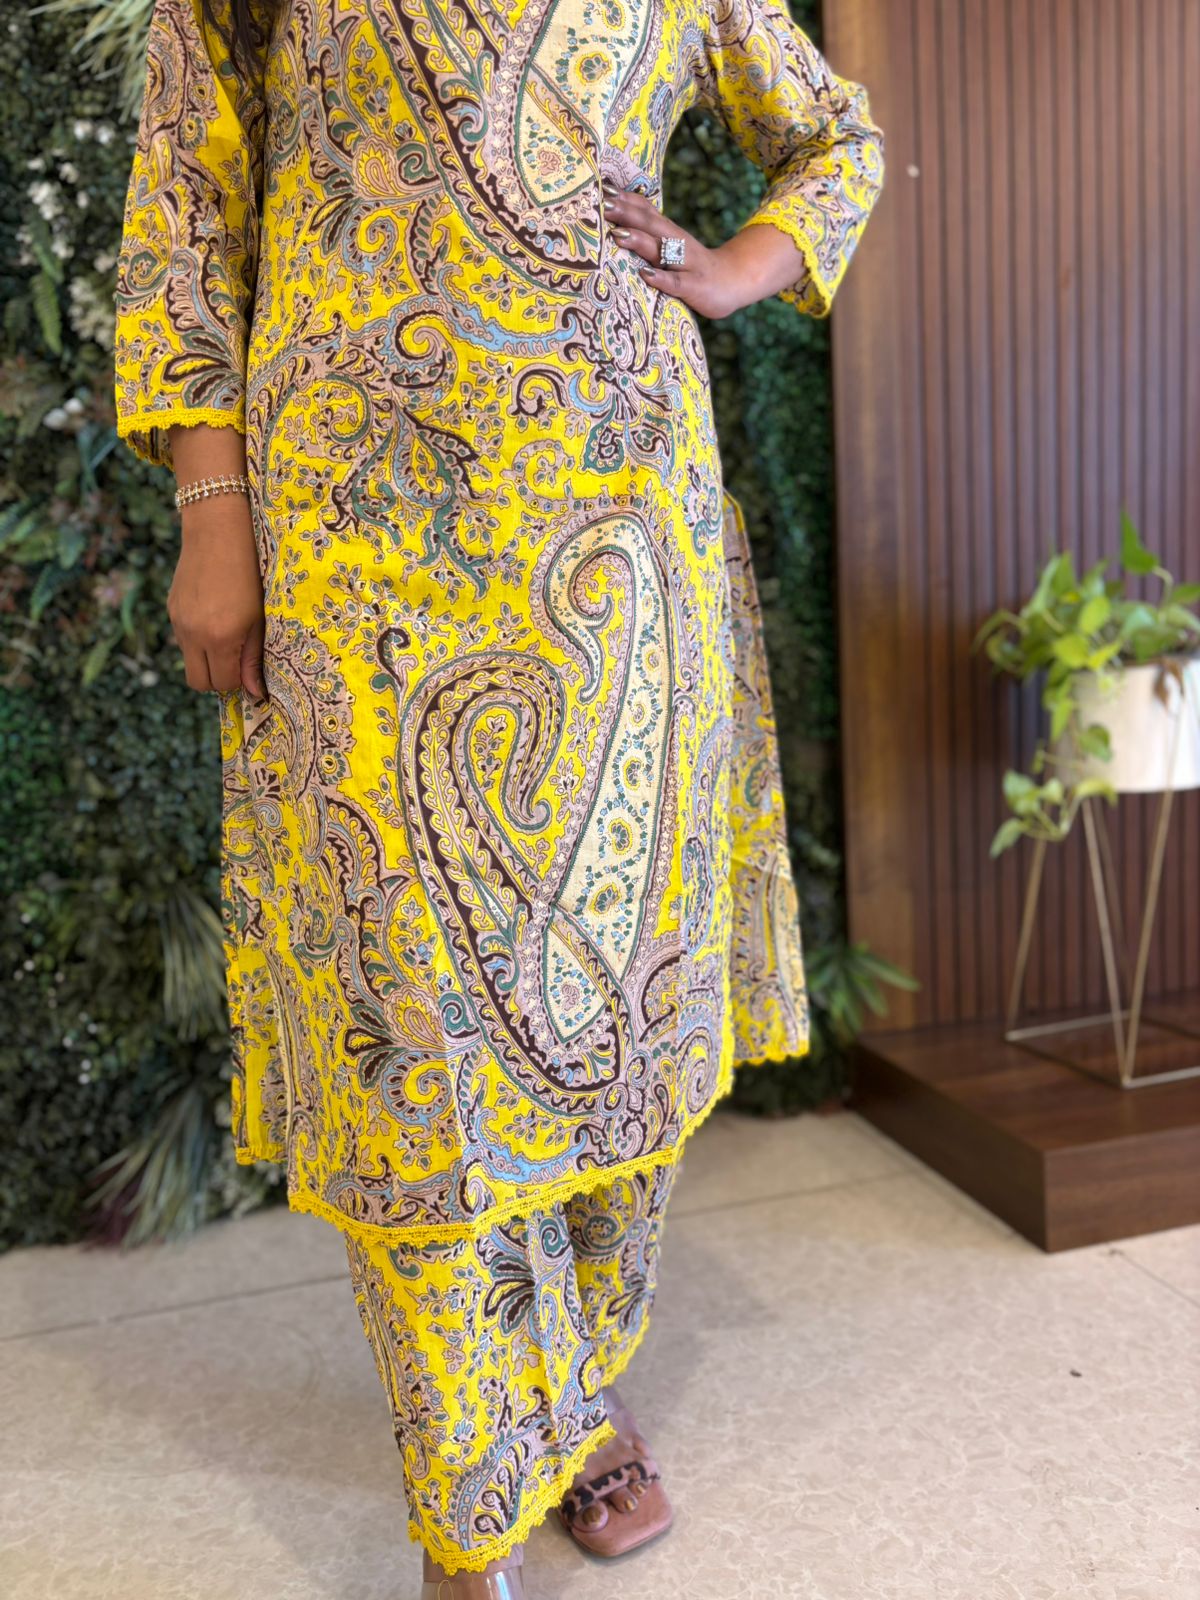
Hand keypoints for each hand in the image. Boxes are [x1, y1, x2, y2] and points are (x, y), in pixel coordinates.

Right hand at [167, 493, 266, 697]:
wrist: (217, 532)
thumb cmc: (250, 573)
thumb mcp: (260, 617)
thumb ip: (254, 657)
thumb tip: (255, 693)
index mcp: (220, 637)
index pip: (222, 684)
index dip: (237, 681)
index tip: (248, 667)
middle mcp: (194, 634)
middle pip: (198, 683)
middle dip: (217, 679)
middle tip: (235, 660)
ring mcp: (178, 622)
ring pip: (188, 662)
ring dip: (206, 659)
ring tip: (226, 633)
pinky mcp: (171, 610)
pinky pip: (183, 640)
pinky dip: (197, 640)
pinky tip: (212, 616)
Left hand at [602, 182, 810, 319]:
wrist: (732, 282)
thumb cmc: (691, 266)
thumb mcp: (670, 246)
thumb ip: (648, 234)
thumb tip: (616, 224)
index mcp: (668, 232)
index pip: (646, 210)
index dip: (625, 199)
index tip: (601, 188)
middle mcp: (676, 242)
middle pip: (650, 224)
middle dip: (626, 213)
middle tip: (602, 203)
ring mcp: (686, 264)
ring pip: (661, 249)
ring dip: (639, 240)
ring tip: (617, 234)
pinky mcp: (694, 287)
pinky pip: (676, 283)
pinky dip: (661, 278)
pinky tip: (646, 274)